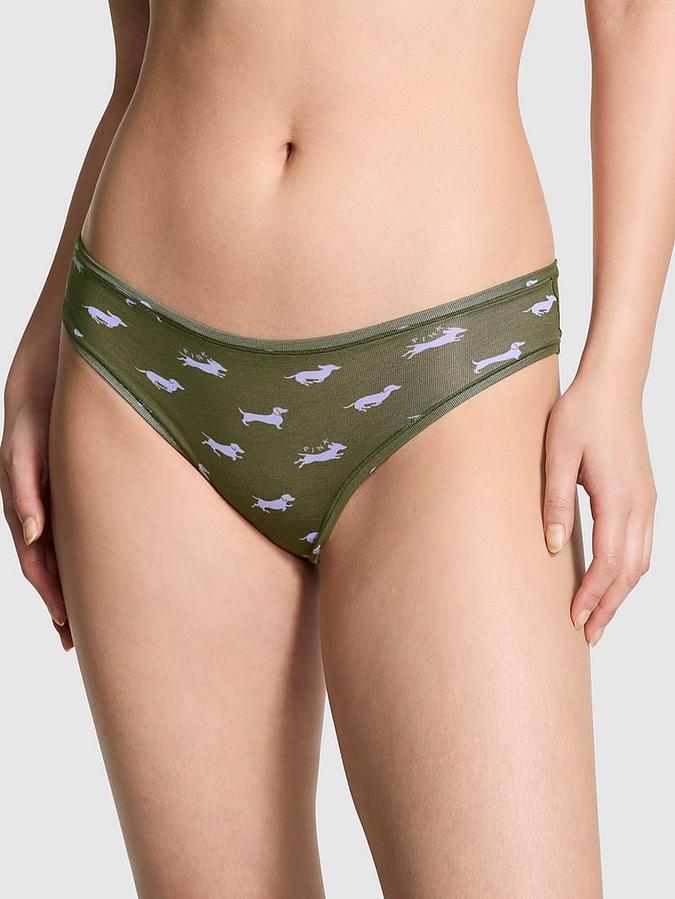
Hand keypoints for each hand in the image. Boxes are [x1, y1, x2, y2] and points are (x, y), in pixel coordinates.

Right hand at [1, 382, 72, 650]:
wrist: (47, 389)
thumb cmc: (32, 421)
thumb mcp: (23, 454)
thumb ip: (25, 492)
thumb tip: (31, 535)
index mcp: (23, 510)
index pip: (36, 564)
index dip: (50, 595)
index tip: (64, 624)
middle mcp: (37, 514)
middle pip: (49, 570)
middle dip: (60, 605)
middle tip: (77, 641)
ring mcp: (52, 507)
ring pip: (62, 558)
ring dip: (72, 589)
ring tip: (87, 623)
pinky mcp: (69, 497)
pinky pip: (75, 537)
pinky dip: (83, 562)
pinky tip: (98, 577)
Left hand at [543, 373, 655, 645]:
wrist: (613, 385)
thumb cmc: (580, 414)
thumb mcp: (556, 455)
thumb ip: (554, 501)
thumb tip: (554, 547)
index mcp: (617, 499)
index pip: (608, 563)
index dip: (593, 596)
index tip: (575, 622)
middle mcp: (640, 506)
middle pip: (629, 572)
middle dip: (609, 606)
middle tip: (589, 637)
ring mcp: (647, 501)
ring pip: (641, 561)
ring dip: (621, 592)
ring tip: (600, 617)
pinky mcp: (645, 495)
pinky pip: (644, 544)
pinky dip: (631, 571)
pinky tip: (615, 580)